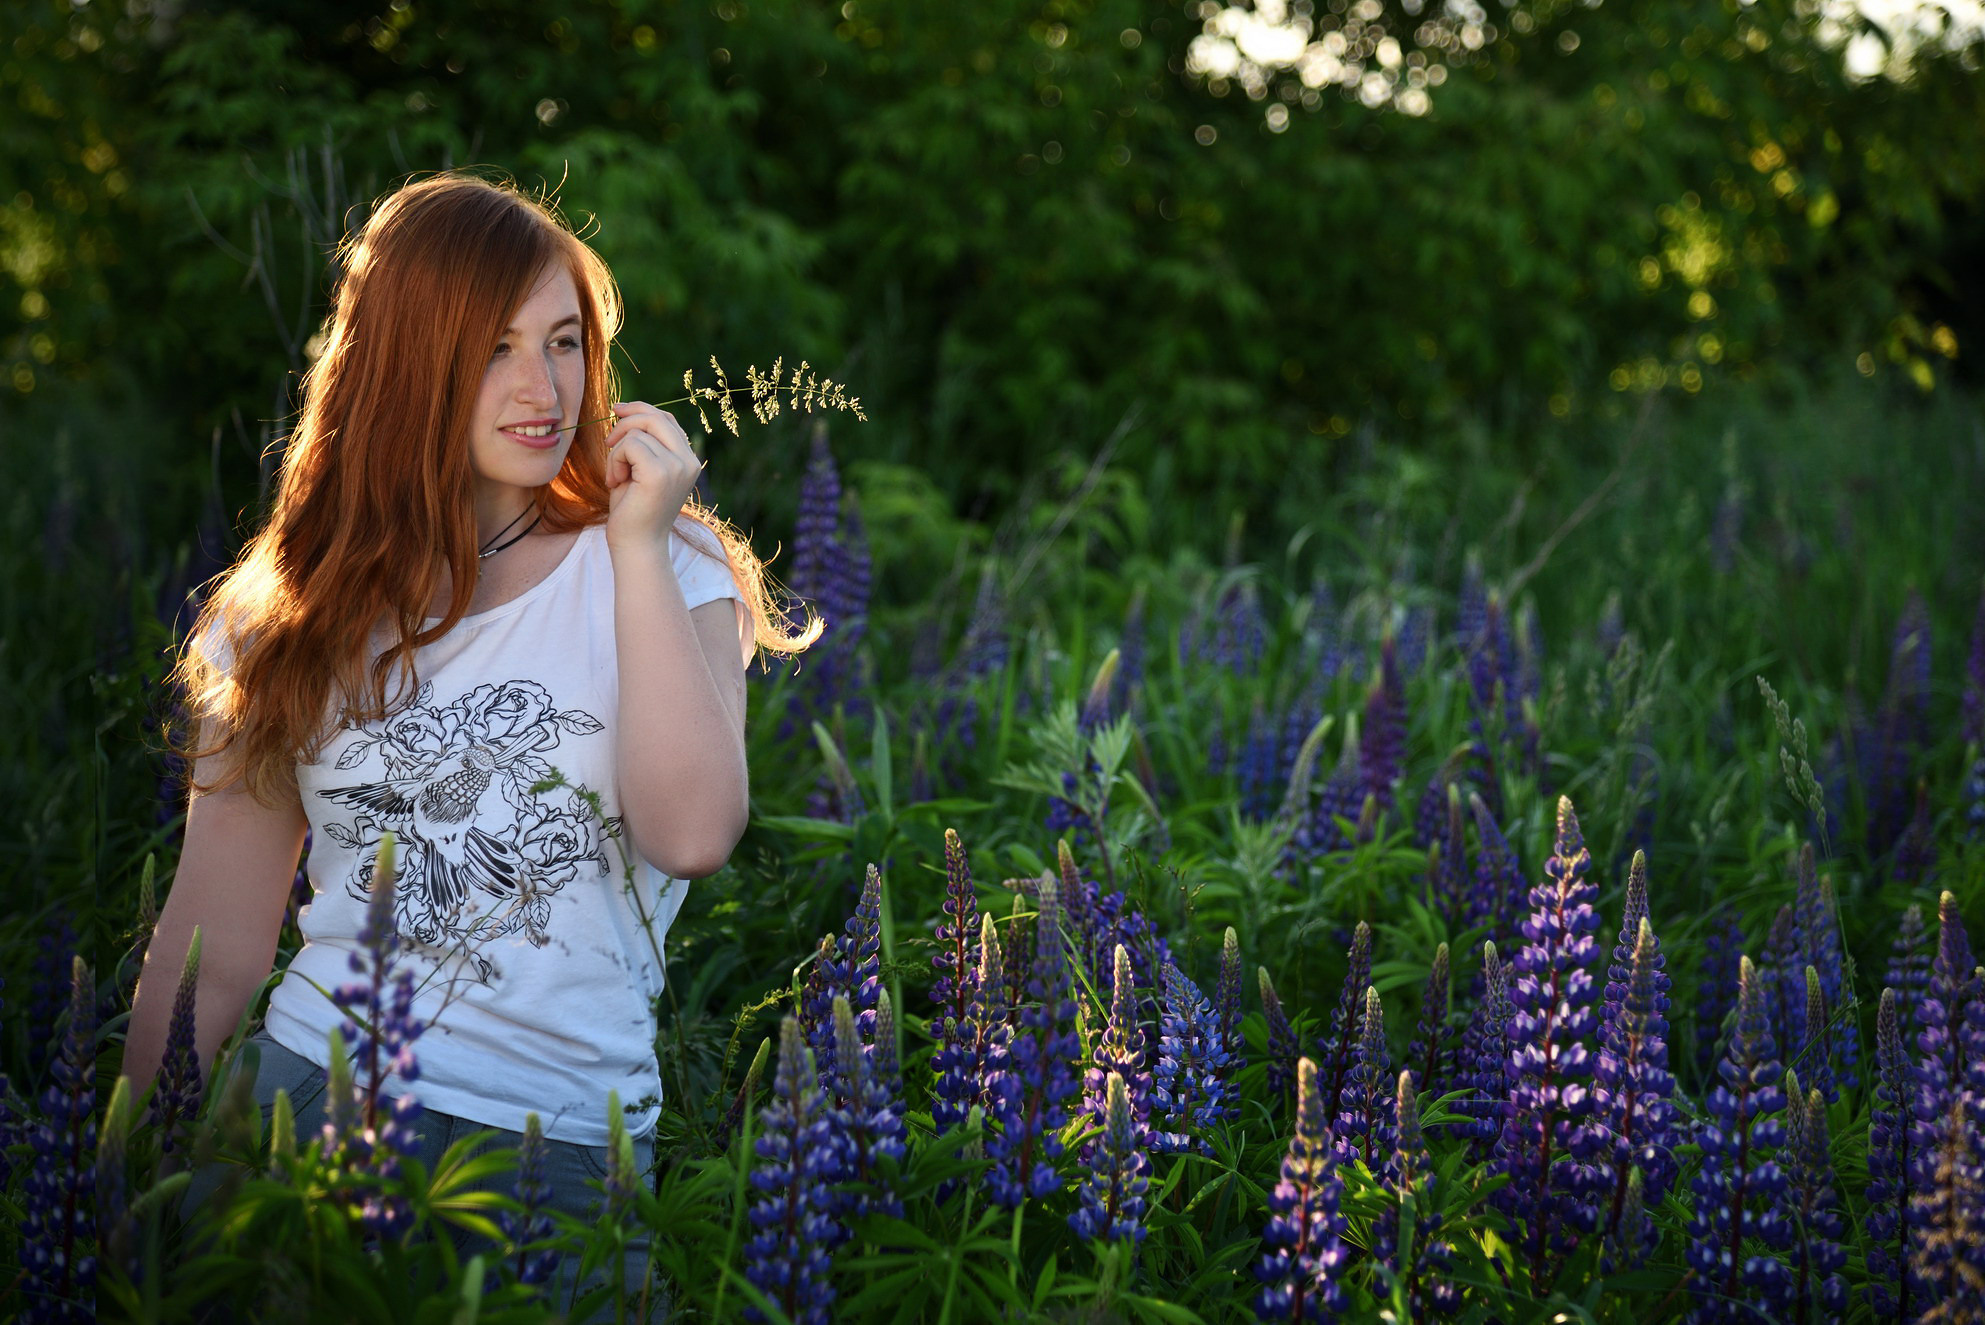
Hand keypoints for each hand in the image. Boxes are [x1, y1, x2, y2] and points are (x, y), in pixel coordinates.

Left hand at [601, 401, 702, 552]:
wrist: (636, 546)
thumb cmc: (633, 510)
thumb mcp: (640, 470)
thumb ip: (643, 443)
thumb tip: (625, 410)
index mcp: (688, 461)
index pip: (666, 420)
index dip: (640, 410)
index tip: (616, 411)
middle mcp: (688, 462)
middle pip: (656, 417)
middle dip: (625, 421)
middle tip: (607, 442)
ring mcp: (677, 467)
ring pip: (637, 432)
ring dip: (616, 451)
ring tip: (616, 476)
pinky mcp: (660, 473)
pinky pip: (630, 445)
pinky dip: (615, 460)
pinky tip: (615, 482)